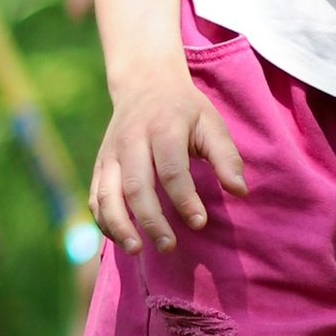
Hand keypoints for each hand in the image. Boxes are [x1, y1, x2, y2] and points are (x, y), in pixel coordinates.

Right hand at [89, 70, 245, 254]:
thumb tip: (240, 191)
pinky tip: (122, 239)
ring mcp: (111, 154)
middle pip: (136, 186)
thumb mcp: (211, 124)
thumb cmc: (186, 111)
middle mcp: (131, 141)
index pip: (171, 169)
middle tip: (169, 247)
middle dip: (151, 220)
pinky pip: (95, 196)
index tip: (199, 223)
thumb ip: (226, 157)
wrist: (146, 84)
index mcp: (162, 129)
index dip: (184, 199)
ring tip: (137, 250)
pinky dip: (104, 220)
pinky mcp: (101, 164)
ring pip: (107, 194)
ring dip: (119, 225)